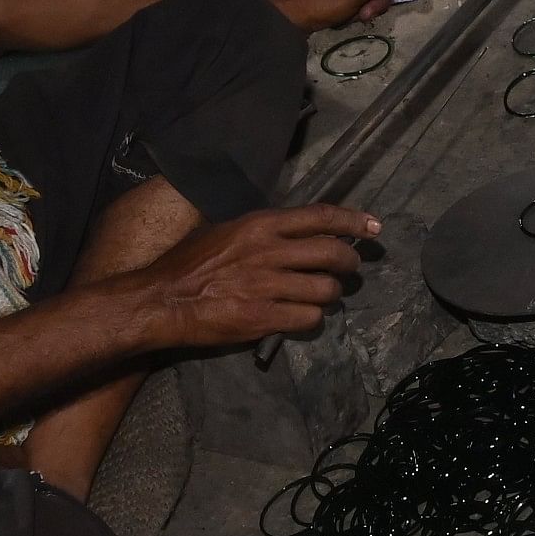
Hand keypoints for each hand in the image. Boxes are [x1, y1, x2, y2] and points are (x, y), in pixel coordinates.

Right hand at [121, 204, 378, 347]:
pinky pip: (309, 318)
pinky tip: (303, 317)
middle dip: (350, 262)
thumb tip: (295, 232)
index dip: (353, 221)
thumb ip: (261, 231)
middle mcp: (270, 251)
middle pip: (333, 253)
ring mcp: (268, 286)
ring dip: (331, 294)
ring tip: (322, 296)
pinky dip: (312, 318)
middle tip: (349, 269)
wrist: (160, 301)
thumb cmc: (187, 264)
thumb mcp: (224, 231)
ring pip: (327, 289)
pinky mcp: (264, 318)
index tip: (374, 226)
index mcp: (260, 225)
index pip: (320, 216)